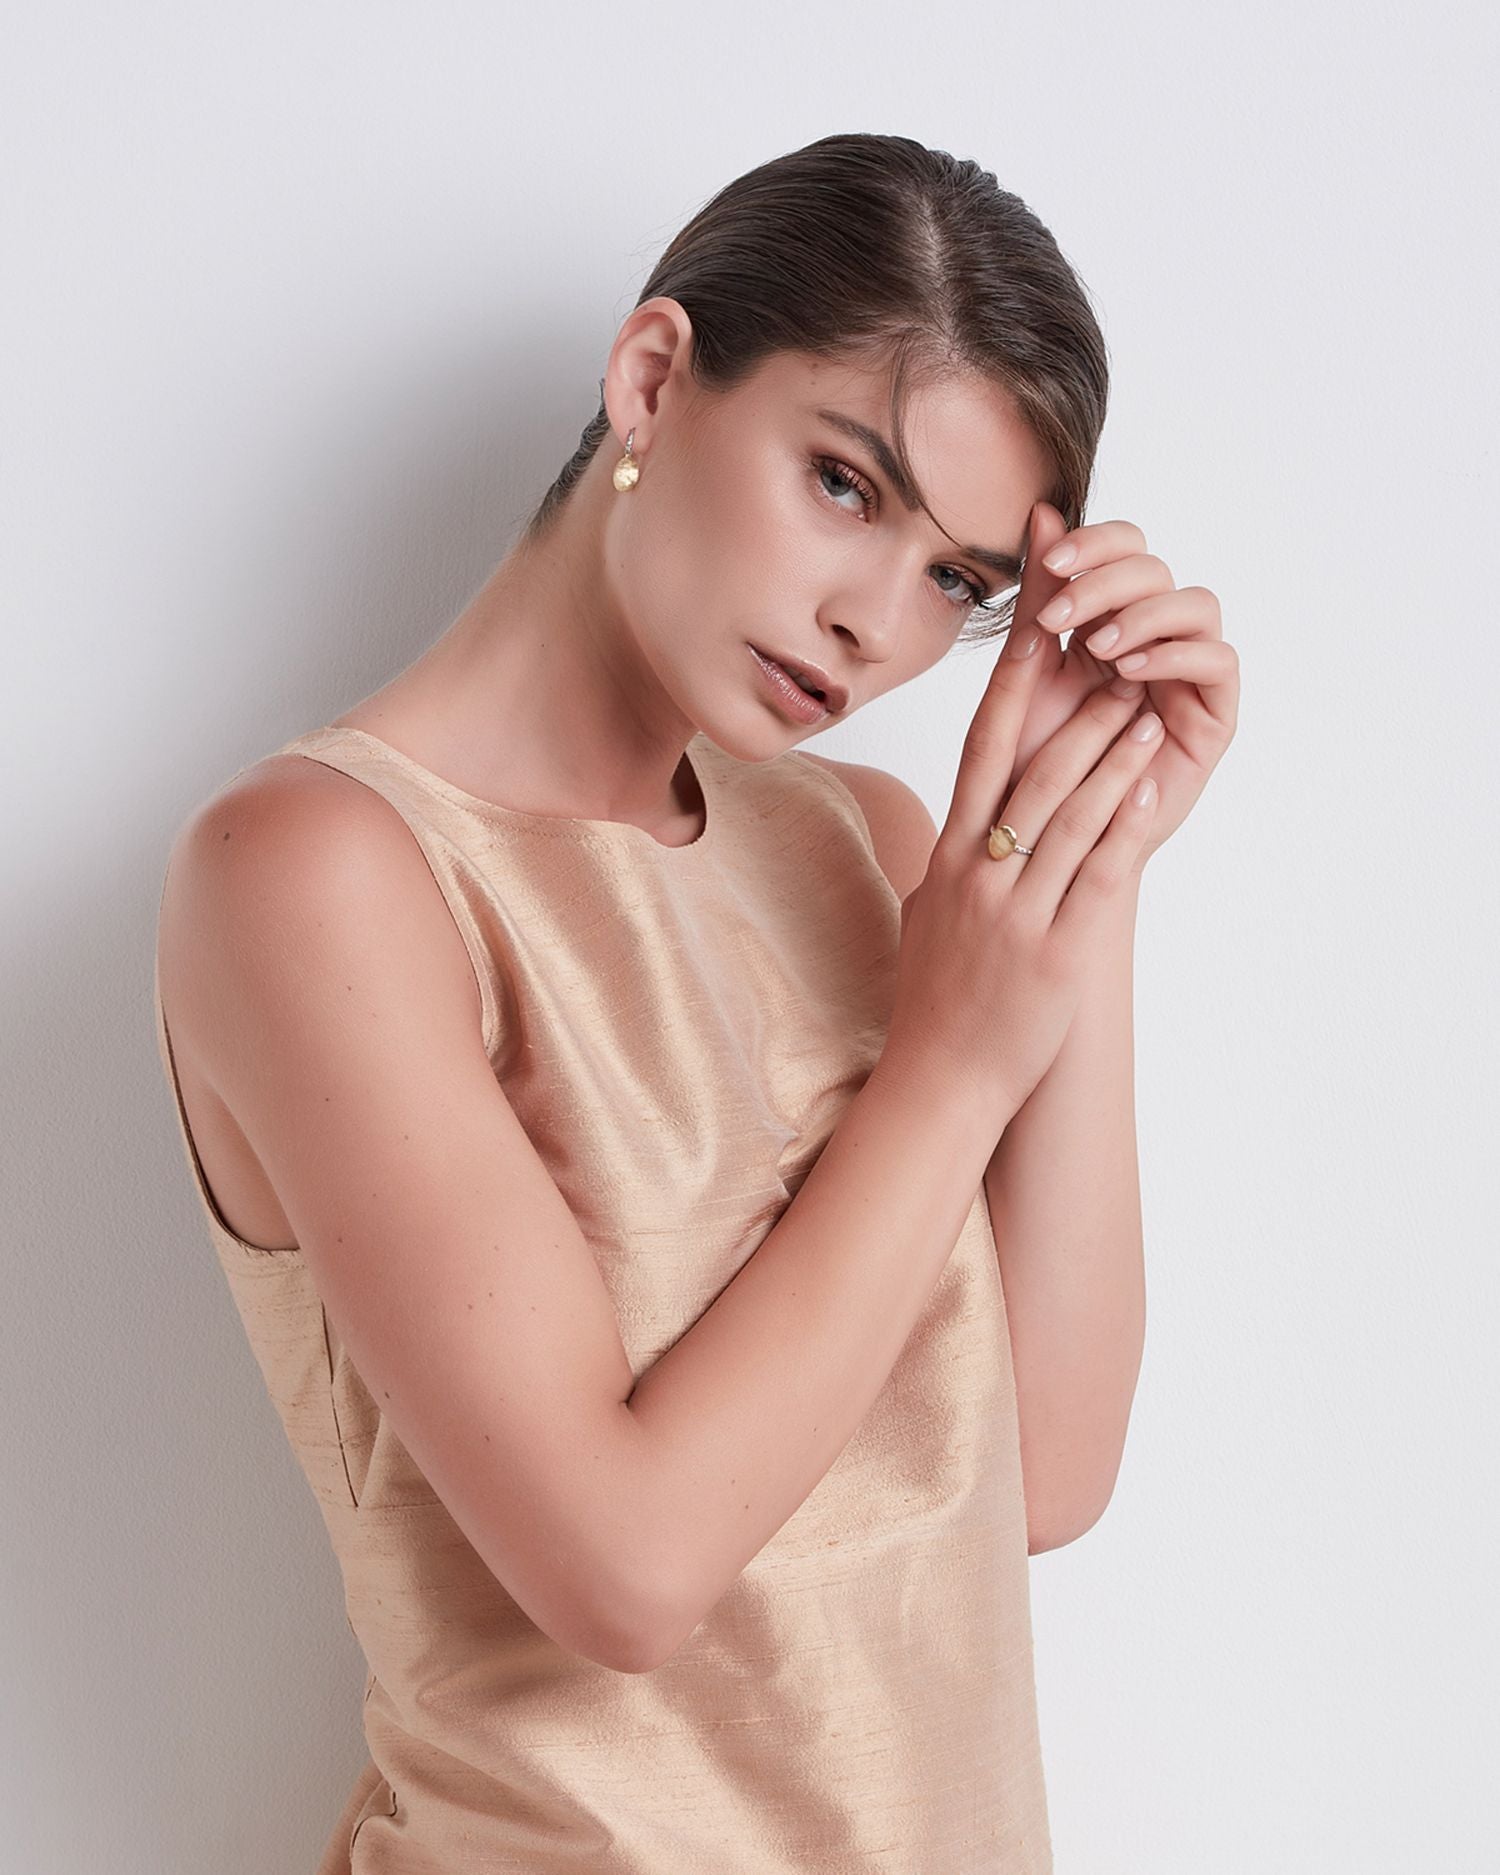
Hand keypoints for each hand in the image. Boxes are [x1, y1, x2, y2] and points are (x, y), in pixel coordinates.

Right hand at [883, 616, 1161, 1115]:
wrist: (943, 1076)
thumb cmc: (934, 997)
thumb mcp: (925, 914)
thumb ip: (941, 863)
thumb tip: (951, 825)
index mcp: (949, 858)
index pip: (980, 754)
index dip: (1009, 690)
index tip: (1033, 635)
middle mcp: (979, 875)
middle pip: (1030, 774)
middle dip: (1077, 714)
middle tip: (1115, 666)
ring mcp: (1017, 913)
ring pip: (1069, 817)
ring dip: (1113, 759)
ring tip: (1148, 714)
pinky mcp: (1057, 950)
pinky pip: (1095, 876)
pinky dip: (1124, 828)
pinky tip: (1148, 790)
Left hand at [1005, 501, 1238, 870]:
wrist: (1048, 844)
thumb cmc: (1034, 764)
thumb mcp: (1029, 670)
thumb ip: (1040, 595)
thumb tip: (1043, 509)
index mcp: (1109, 617)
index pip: (1123, 548)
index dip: (1095, 542)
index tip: (1051, 561)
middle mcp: (1154, 638)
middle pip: (1158, 569)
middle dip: (1109, 579)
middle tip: (1062, 610)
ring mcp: (1187, 675)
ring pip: (1197, 605)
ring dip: (1144, 614)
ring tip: (1097, 646)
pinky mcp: (1213, 716)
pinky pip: (1219, 661)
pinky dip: (1175, 654)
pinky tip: (1130, 671)